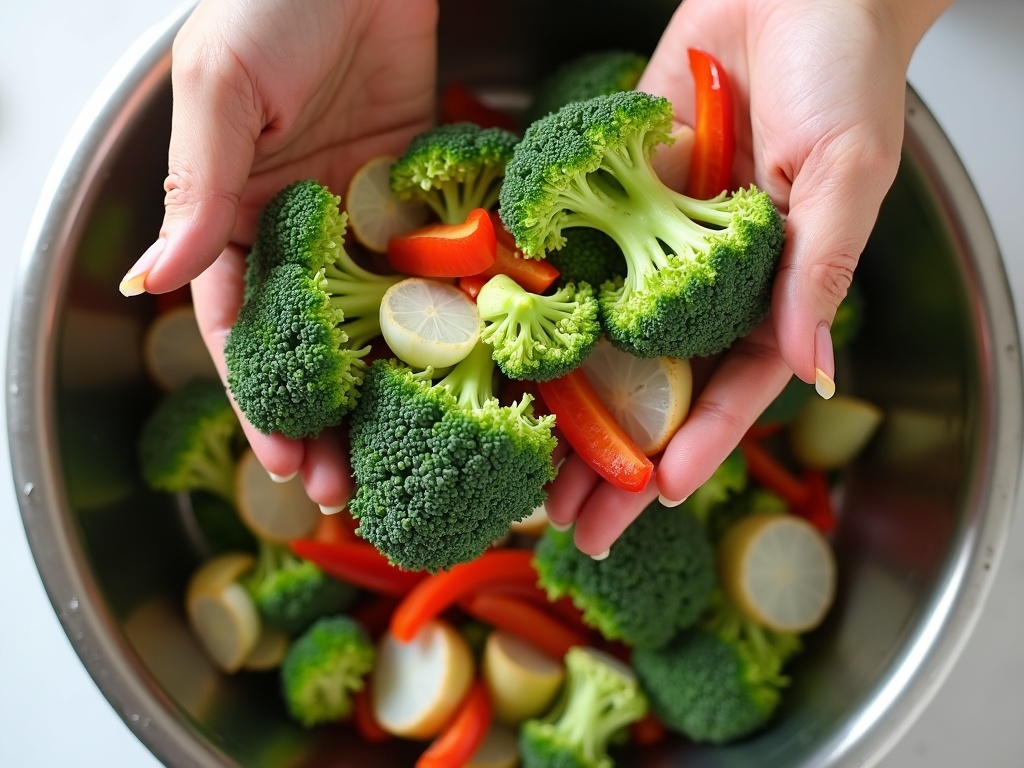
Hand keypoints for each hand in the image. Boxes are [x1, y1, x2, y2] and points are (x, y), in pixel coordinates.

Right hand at [119, 0, 437, 509]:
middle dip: (328, 417)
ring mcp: (364, 217)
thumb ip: (197, 189)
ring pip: (376, 322)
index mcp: (235, 212)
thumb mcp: (220, 88)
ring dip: (390, 390)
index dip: (261, 399)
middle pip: (313, 345)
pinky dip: (451, 316)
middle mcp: (300, 228)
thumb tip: (153, 283)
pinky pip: (436, 266)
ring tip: (408, 454)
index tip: (284, 463)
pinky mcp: (421, 195)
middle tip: (348, 488)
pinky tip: (472, 370)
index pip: (242, 327)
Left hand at [546, 0, 951, 555]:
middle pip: (656, 387)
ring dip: (570, 410)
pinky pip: (571, 265)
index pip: (733, 388)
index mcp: (770, 289)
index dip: (699, 443)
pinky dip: (540, 315)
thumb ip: (822, 267)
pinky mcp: (608, 203)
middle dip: (620, 457)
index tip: (661, 495)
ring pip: (604, 347)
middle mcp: (703, 282)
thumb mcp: (846, 170)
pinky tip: (502, 361)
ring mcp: (650, 247)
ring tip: (531, 473)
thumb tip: (815, 369)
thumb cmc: (842, 67)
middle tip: (578, 525)